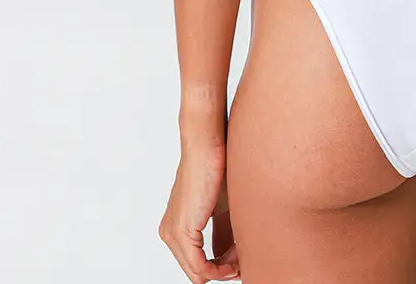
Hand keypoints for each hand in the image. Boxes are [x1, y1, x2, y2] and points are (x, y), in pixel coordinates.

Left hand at [159, 143, 239, 281]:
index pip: (198, 262)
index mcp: (177, 227)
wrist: (207, 144)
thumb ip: (224, 232)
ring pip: (198, 272)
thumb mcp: (223, 207)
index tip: (241, 262)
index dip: (222, 267)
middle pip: (198, 271)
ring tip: (242, 260)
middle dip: (224, 270)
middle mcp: (170, 233)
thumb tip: (232, 256)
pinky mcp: (182, 231)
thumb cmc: (217, 166)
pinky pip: (199, 267)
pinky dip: (218, 270)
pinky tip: (234, 263)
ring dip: (224, 269)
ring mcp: (173, 234)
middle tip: (244, 263)